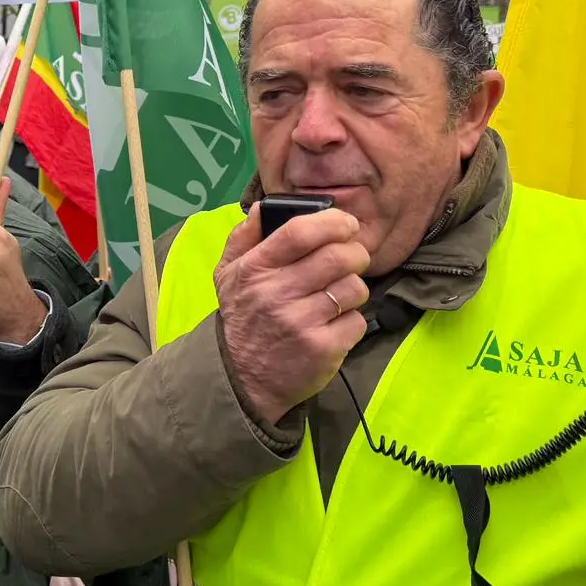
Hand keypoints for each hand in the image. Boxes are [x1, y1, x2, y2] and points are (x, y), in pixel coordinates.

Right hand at [215, 204, 369, 424]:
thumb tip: (264, 206)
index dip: (332, 221)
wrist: (242, 379)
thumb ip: (243, 237)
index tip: (347, 224)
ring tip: (339, 295)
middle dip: (355, 253)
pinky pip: (357, 321)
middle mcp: (276, 294)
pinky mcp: (323, 350)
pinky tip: (335, 324)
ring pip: (353, 288)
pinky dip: (352, 320)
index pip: (299, 231)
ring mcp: (301, 323)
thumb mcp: (227, 275)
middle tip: (352, 259)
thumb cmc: (243, 318)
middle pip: (338, 257)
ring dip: (353, 288)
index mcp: (255, 269)